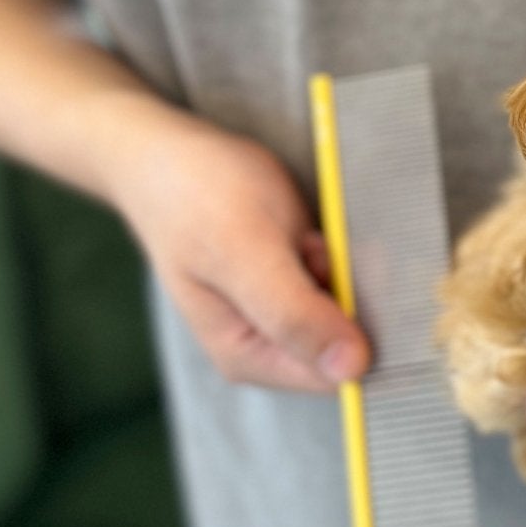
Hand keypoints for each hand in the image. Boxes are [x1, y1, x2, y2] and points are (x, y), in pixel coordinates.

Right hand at [101, 95, 370, 392]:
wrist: (170, 153)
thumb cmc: (198, 197)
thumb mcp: (246, 251)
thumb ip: (293, 313)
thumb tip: (352, 370)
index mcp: (250, 358)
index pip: (336, 373)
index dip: (355, 327)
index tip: (337, 276)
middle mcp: (271, 348)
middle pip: (348, 342)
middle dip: (349, 292)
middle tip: (310, 246)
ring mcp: (286, 316)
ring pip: (352, 310)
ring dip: (346, 269)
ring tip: (300, 236)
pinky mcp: (297, 287)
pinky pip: (345, 283)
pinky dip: (341, 255)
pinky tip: (304, 232)